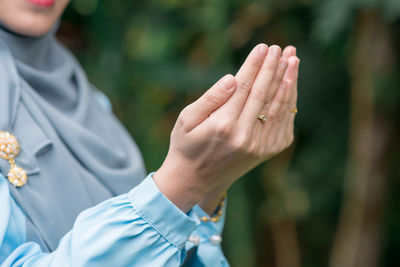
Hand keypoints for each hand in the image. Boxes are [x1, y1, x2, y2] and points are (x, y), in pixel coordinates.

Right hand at [154, 44, 298, 211]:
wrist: (196, 180)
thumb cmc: (187, 146)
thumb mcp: (187, 120)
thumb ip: (210, 98)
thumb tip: (232, 78)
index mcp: (223, 125)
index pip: (245, 86)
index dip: (255, 65)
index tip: (262, 47)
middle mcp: (245, 136)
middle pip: (265, 93)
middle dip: (274, 67)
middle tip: (281, 48)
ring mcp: (259, 146)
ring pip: (278, 106)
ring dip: (288, 80)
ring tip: (292, 59)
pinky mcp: (267, 152)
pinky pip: (283, 122)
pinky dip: (289, 102)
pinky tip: (291, 85)